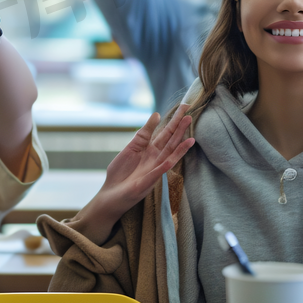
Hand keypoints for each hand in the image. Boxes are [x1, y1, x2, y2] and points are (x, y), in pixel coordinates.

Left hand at [77, 105, 193, 238]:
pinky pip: (155, 174)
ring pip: (168, 157)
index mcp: (151, 150)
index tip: (184, 107)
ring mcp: (152, 171)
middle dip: (179, 130)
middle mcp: (155, 159)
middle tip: (190, 116)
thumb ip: (144, 133)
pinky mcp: (146, 183)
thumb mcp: (131, 147)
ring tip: (191, 138)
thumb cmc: (121, 172)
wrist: (110, 194)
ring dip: (179, 149)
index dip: (174, 121)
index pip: (166, 133)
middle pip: (170, 142)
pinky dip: (162, 167)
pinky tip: (170, 161)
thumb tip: (156, 114)